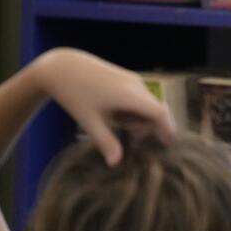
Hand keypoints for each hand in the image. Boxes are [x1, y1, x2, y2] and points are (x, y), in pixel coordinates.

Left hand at [31, 48, 174, 166]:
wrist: (63, 67)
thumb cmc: (75, 94)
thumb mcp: (89, 122)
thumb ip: (106, 142)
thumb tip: (116, 164)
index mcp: (131, 95)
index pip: (160, 113)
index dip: (167, 129)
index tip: (167, 146)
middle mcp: (137, 85)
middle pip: (156, 109)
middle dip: (148, 126)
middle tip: (130, 137)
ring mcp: (133, 79)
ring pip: (148, 103)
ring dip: (139, 117)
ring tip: (115, 122)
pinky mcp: (127, 77)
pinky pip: (140, 96)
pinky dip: (134, 108)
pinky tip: (114, 112)